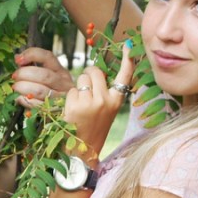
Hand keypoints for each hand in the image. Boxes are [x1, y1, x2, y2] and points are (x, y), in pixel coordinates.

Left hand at [12, 47, 74, 107]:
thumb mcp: (48, 77)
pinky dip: (24, 100)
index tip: (18, 60)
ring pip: (40, 90)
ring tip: (15, 87)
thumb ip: (33, 67)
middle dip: (24, 74)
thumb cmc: (53, 92)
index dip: (31, 55)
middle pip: (44, 75)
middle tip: (14, 76)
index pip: (48, 57)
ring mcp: (60, 98)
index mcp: (61, 72)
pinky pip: (36, 105)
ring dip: (23, 87)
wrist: (68, 114)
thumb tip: (17, 58)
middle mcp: (63, 84)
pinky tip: (19, 98)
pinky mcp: (53, 111)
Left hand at [63, 42, 133, 160]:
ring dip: (78, 87)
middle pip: (95, 71)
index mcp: (116, 101)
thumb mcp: (106, 112)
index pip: (125, 75)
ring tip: (80, 106)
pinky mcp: (76, 104)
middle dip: (88, 76)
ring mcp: (91, 102)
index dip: (127, 59)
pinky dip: (69, 98)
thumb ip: (104, 94)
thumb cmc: (93, 130)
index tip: (127, 45)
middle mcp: (106, 99)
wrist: (82, 152)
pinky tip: (72, 112)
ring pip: (81, 78)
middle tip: (86, 92)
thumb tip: (96, 73)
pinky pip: (71, 90)